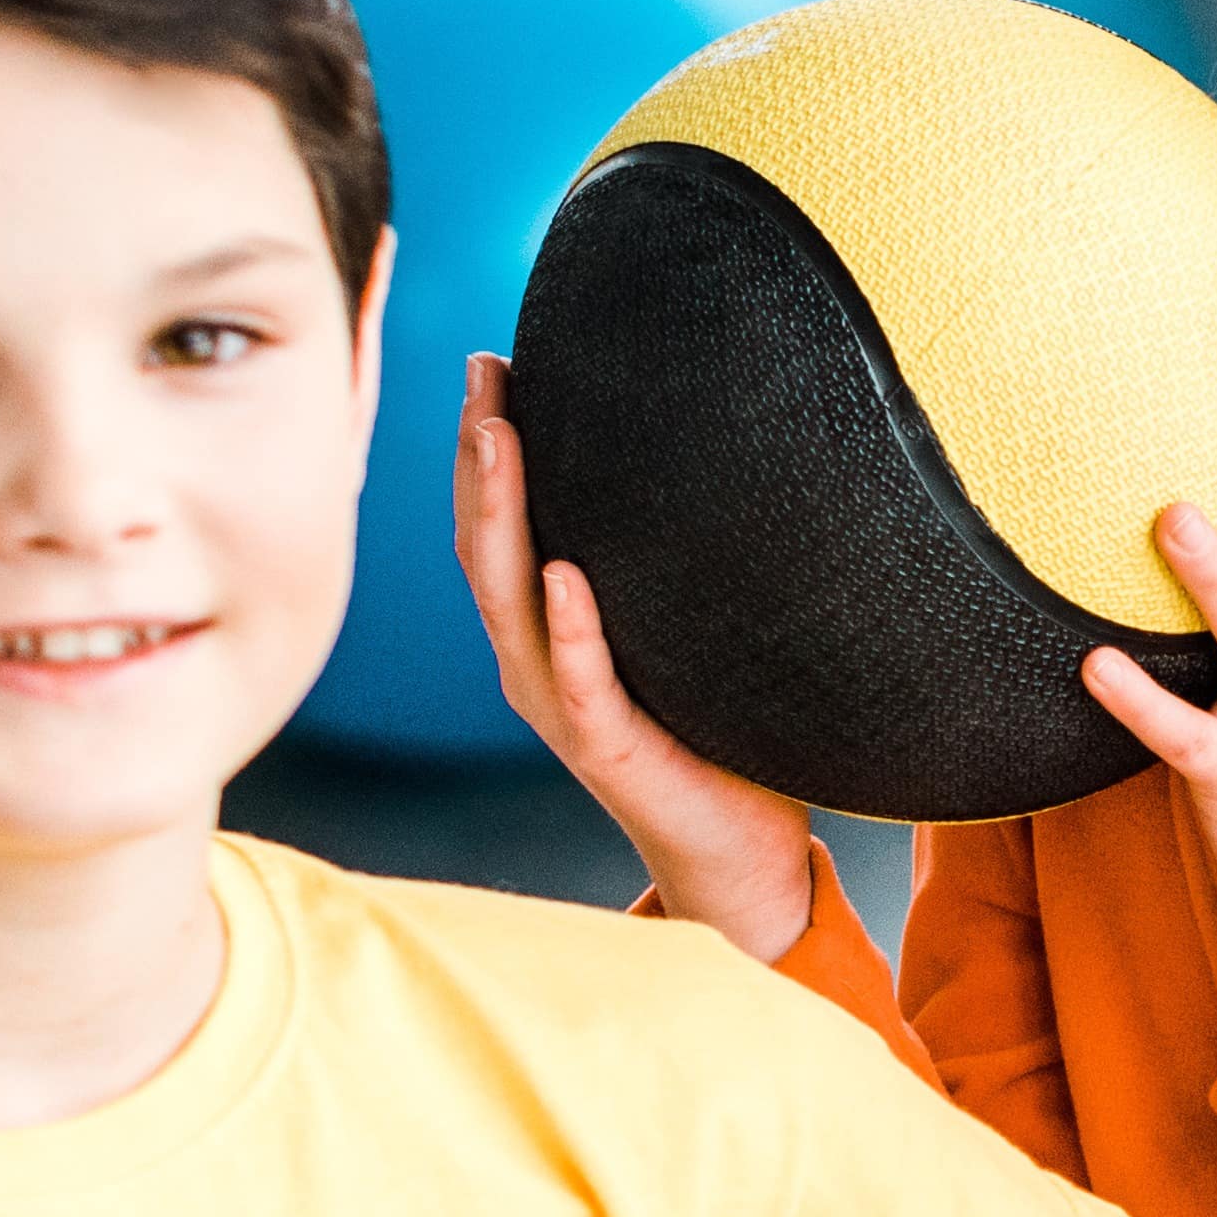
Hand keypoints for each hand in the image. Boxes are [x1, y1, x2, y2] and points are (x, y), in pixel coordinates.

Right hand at [453, 360, 821, 959]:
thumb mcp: (686, 636)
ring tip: (499, 438)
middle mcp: (538, 662)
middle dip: (478, 456)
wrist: (737, 851)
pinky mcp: (607, 748)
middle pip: (488, 544)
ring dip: (503, 515)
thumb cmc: (719, 737)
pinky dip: (570, 626)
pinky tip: (564, 573)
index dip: (487, 447)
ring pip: (511, 599)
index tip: (494, 365)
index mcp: (549, 632)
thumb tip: (716, 471)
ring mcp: (562, 705)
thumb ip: (675, 572)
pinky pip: (582, 680)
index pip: (503, 524)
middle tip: (483, 373)